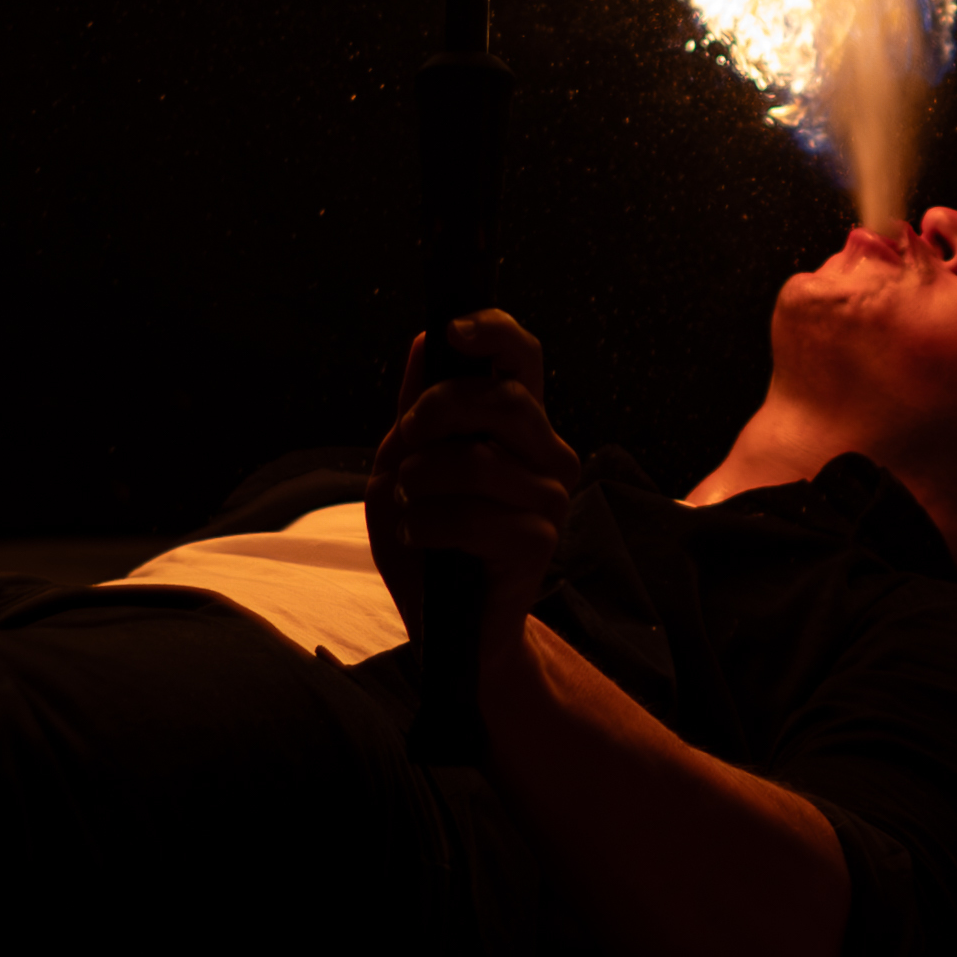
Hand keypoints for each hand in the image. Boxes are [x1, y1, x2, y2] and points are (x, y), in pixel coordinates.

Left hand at [366, 309, 577, 671]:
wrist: (446, 626)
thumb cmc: (428, 537)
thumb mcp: (407, 463)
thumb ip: (417, 407)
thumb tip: (425, 339)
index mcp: (519, 422)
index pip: (524, 357)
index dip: (495, 331)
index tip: (454, 330)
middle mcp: (547, 452)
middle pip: (503, 400)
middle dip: (438, 410)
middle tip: (406, 438)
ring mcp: (550, 497)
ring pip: (480, 460)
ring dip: (423, 479)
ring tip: (411, 500)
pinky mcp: (539, 542)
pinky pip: (472, 517)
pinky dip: (428, 523)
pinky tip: (418, 535)